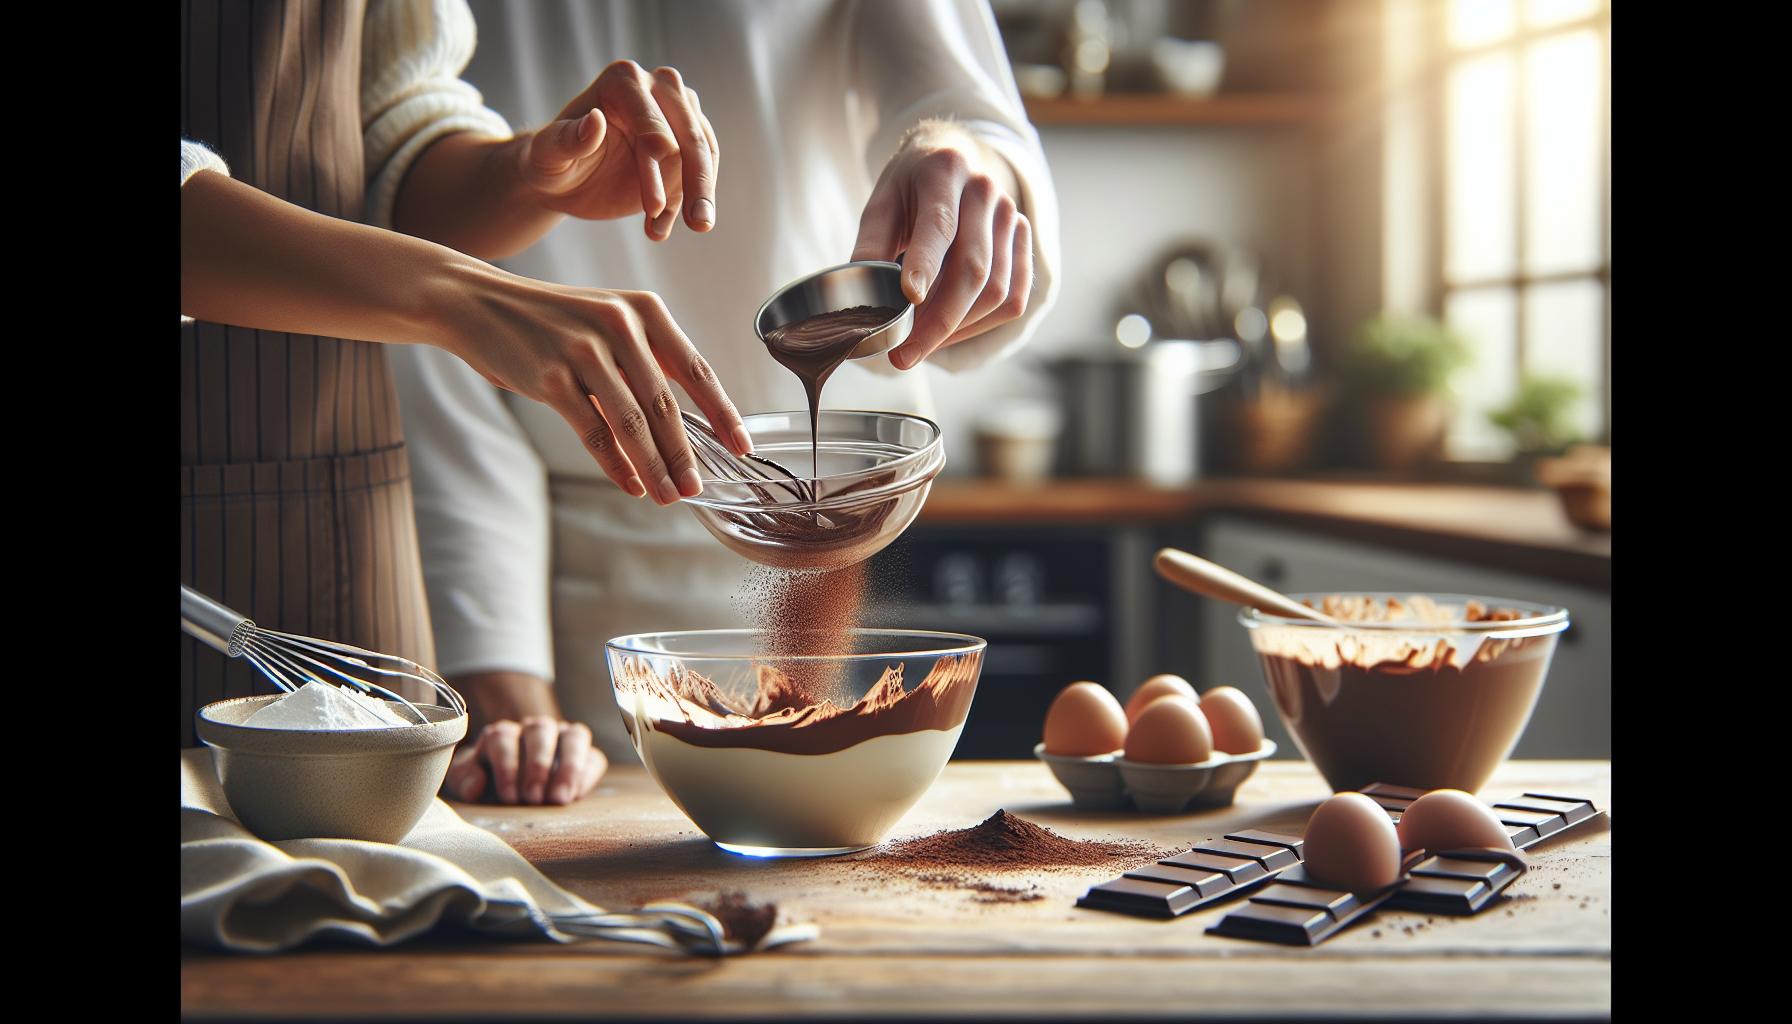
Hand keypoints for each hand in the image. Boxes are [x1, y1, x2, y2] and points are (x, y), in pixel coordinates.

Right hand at [432, 263, 751, 502]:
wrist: (478, 303)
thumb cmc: (551, 321)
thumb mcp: (607, 320)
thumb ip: (644, 361)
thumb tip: (682, 423)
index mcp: (644, 309)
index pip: (696, 368)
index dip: (722, 412)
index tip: (741, 446)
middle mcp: (619, 325)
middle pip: (664, 404)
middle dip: (684, 453)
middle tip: (697, 487)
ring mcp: (583, 350)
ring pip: (631, 423)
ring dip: (654, 466)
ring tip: (668, 495)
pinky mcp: (550, 377)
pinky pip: (593, 431)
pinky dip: (615, 464)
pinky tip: (631, 484)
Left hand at [443, 672, 607, 805]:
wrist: (513, 786)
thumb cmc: (487, 782)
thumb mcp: (467, 780)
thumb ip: (464, 779)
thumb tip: (476, 785)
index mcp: (502, 734)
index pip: (503, 738)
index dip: (506, 766)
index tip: (509, 797)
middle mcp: (534, 729)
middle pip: (541, 730)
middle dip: (538, 765)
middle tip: (534, 798)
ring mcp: (564, 738)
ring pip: (574, 735)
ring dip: (568, 766)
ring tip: (560, 798)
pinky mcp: (586, 754)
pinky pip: (594, 757)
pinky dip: (587, 774)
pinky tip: (576, 796)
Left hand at [519, 60, 718, 240]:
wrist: (568, 180)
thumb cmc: (553, 162)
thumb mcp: (549, 156)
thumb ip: (568, 139)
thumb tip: (596, 122)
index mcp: (622, 80)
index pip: (651, 125)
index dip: (655, 168)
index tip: (651, 207)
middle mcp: (657, 85)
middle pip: (689, 136)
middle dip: (696, 183)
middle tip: (698, 224)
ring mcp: (678, 108)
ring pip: (705, 151)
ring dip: (702, 195)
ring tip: (696, 227)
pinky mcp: (690, 134)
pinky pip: (703, 169)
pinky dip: (690, 201)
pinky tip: (662, 227)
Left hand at [851, 120, 1034, 369]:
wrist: (951, 159)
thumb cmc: (910, 188)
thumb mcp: (881, 205)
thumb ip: (870, 247)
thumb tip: (862, 300)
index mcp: (944, 171)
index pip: (940, 226)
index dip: (925, 265)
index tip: (909, 300)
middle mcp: (985, 191)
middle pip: (974, 269)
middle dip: (938, 322)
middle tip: (903, 355)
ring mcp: (1011, 216)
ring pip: (996, 291)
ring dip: (957, 329)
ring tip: (919, 345)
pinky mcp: (1023, 242)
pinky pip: (1013, 299)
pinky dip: (980, 326)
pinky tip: (949, 333)